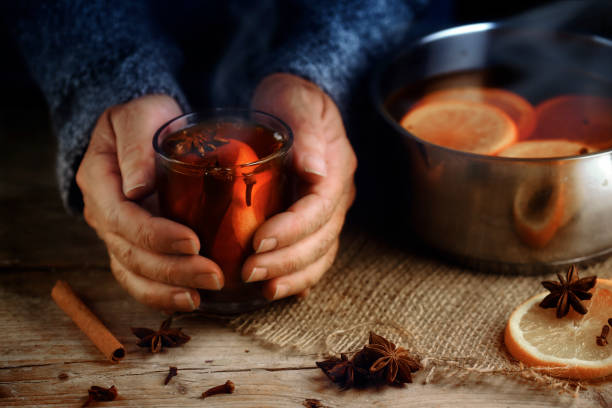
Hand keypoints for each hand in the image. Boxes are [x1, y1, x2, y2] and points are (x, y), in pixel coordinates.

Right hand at [76, 94, 223, 311]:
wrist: (144, 132)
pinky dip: (162, 295)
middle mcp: (103, 214)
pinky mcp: (133, 247)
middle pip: (131, 253)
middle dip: (172, 269)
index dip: (156, 235)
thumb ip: (137, 145)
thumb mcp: (141, 116)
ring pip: (134, 274)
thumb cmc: (147, 119)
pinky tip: (192, 300)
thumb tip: (137, 188)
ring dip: (169, 289)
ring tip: (203, 295)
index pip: (122, 218)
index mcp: (99, 180)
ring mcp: (116, 234)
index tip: (193, 241)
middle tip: (213, 274)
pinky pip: (140, 280)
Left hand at [245, 73, 356, 299]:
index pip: (318, 208)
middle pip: (320, 240)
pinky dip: (297, 278)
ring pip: (319, 255)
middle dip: (286, 261)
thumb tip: (314, 169)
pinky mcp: (313, 222)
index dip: (291, 230)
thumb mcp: (295, 100)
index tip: (257, 241)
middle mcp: (337, 196)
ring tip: (260, 288)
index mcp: (337, 168)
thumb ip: (306, 129)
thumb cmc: (289, 99)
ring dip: (291, 275)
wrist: (292, 106)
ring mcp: (328, 212)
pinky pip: (313, 257)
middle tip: (247, 271)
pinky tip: (275, 290)